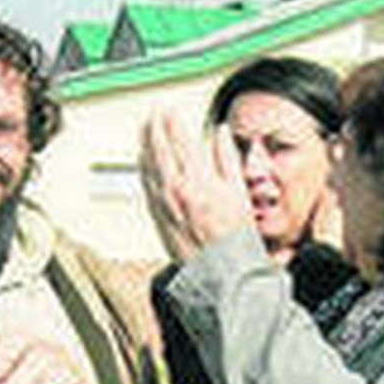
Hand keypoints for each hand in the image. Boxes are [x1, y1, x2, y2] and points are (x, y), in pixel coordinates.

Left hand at [139, 110, 254, 261]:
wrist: (222, 274)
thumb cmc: (235, 240)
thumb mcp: (241, 193)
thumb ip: (228, 158)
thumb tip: (220, 134)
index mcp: (199, 180)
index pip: (179, 139)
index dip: (172, 120)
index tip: (169, 109)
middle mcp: (177, 190)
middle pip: (158, 149)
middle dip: (153, 127)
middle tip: (152, 114)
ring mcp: (164, 205)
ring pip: (147, 166)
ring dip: (144, 144)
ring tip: (144, 131)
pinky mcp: (158, 218)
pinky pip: (146, 186)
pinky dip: (143, 168)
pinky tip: (143, 161)